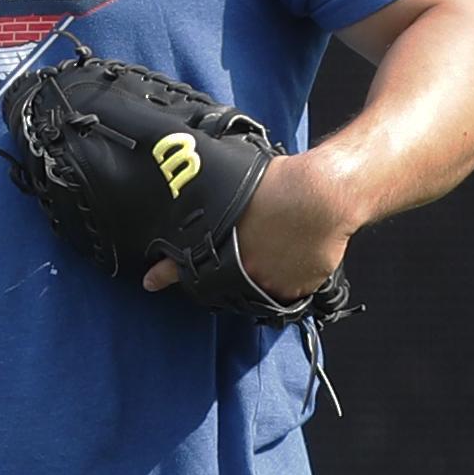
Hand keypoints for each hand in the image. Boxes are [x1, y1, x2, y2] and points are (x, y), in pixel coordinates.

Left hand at [144, 149, 354, 296]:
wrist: (322, 196)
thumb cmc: (280, 184)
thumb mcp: (234, 188)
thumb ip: (215, 207)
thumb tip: (204, 209)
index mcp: (221, 247)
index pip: (184, 268)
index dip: (168, 273)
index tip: (151, 282)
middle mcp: (242, 272)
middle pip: (223, 282)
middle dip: (225, 272)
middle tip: (236, 256)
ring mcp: (269, 284)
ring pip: (255, 288)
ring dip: (257, 275)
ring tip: (270, 251)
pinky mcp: (296, 289)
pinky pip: (287, 289)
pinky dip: (287, 276)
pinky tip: (293, 254)